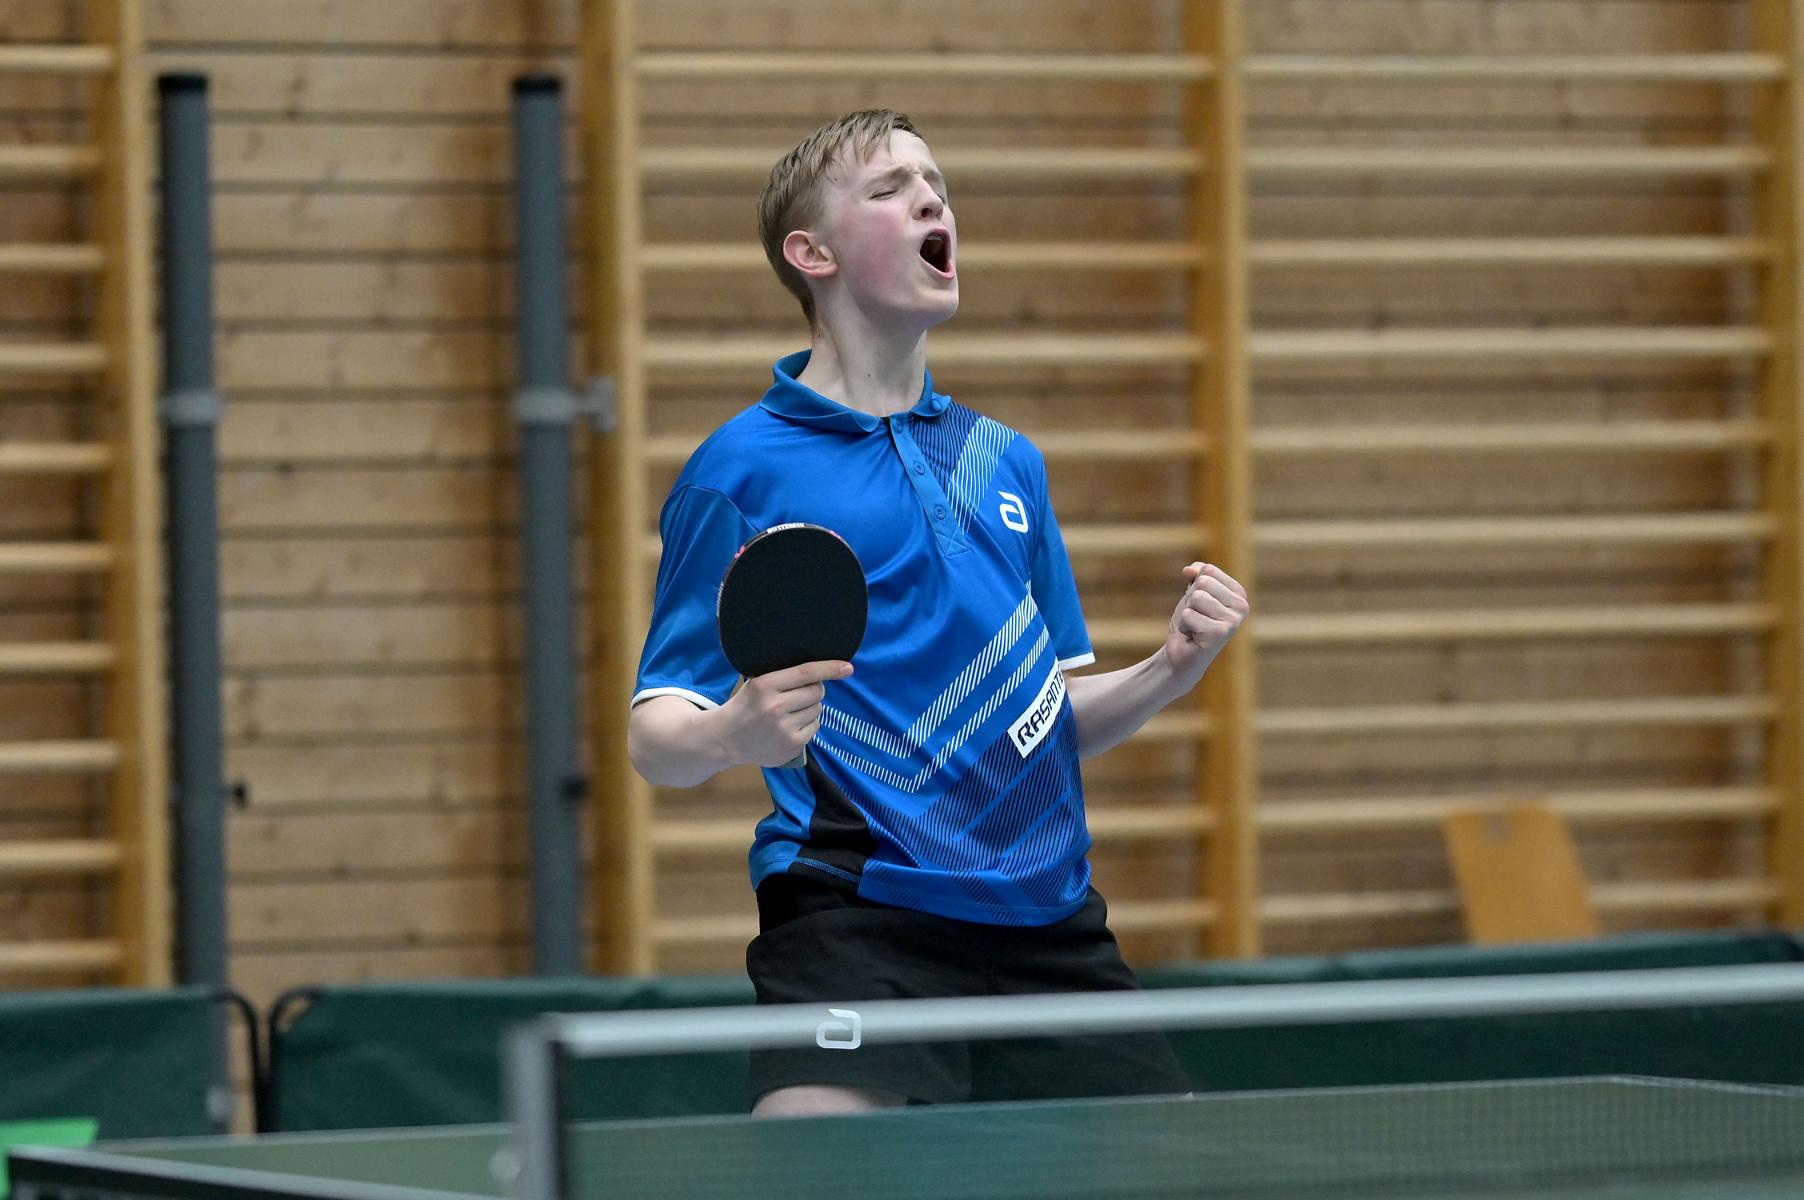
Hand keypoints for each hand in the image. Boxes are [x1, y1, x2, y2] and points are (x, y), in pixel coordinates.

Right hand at [719, 660, 852, 768]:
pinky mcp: (792, 746)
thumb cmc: (745, 706)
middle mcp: (775, 707)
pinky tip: (790, 726)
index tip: (848, 667)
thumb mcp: (756, 684)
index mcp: (765, 685)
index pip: (806, 673)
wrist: (725, 739)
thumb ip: (783, 677)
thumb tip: (820, 670)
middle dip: (814, 690)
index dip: (830, 668)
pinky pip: (815, 727)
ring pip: (818, 709)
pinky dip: (807, 724)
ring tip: (790, 712)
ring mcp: (784, 729)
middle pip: (816, 692)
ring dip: (810, 708)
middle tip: (797, 695)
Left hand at [1160, 562, 1249, 687]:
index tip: (1199, 605)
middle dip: (1190, 600)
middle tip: (1195, 617)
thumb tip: (1190, 570)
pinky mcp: (1220, 633)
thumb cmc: (1190, 623)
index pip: (1209, 570)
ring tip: (1194, 627)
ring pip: (1196, 597)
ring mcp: (1233, 621)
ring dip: (1187, 613)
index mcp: (1239, 594)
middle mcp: (1242, 607)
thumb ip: (1196, 575)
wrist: (1181, 654)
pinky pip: (1189, 614)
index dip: (1194, 586)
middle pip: (1203, 583)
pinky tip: (1192, 636)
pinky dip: (1184, 625)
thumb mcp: (1192, 593)